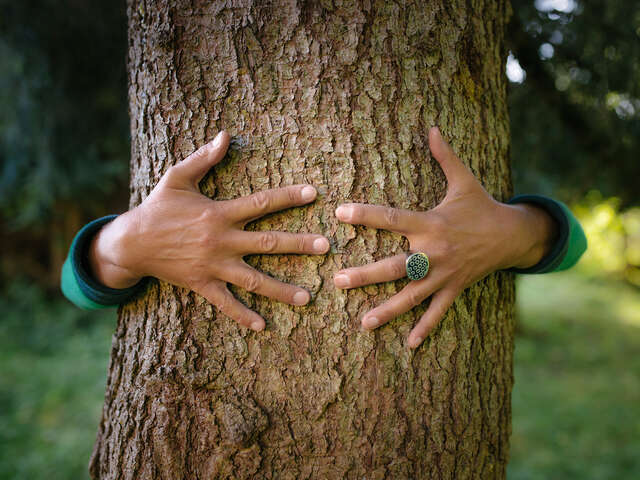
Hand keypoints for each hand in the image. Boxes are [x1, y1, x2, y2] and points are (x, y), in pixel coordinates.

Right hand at [88, 131, 329, 330]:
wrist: (130, 243)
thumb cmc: (157, 208)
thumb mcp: (177, 178)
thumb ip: (203, 158)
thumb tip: (226, 135)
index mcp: (218, 214)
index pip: (261, 203)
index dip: (288, 197)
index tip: (314, 192)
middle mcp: (220, 241)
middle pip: (267, 244)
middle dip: (298, 245)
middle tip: (326, 247)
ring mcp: (213, 266)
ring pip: (253, 280)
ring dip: (281, 289)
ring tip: (308, 297)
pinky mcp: (202, 284)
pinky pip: (225, 303)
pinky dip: (243, 315)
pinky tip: (263, 326)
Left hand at [333, 127, 556, 347]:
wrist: (512, 235)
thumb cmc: (481, 205)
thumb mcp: (464, 180)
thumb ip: (445, 156)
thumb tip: (432, 126)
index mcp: (431, 223)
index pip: (392, 217)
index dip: (365, 214)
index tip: (339, 212)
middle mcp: (435, 252)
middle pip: (396, 266)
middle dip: (366, 275)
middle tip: (338, 280)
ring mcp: (445, 274)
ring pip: (412, 295)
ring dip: (388, 310)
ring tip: (364, 323)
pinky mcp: (454, 288)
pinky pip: (438, 312)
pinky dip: (425, 328)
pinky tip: (409, 344)